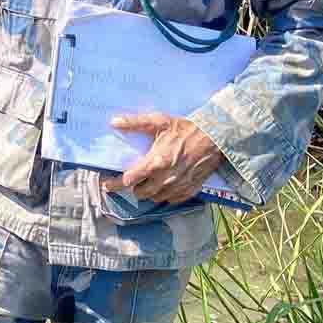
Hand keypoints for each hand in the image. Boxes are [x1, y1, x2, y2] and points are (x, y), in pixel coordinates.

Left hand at [103, 112, 224, 204]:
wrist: (215, 139)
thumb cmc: (186, 129)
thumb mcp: (159, 121)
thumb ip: (135, 123)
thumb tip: (114, 122)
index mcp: (155, 162)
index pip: (128, 180)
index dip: (115, 183)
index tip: (107, 183)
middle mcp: (165, 178)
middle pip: (140, 193)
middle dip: (133, 187)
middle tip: (131, 179)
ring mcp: (178, 186)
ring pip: (155, 198)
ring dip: (148, 192)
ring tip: (147, 181)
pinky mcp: (189, 191)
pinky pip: (171, 200)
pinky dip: (164, 195)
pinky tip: (163, 185)